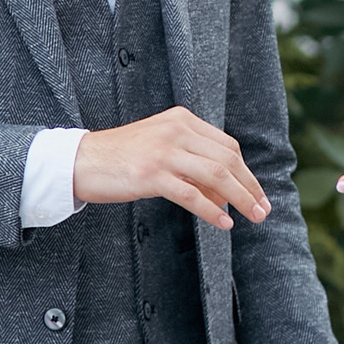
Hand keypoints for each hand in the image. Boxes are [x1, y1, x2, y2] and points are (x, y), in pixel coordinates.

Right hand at [72, 105, 268, 229]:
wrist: (80, 161)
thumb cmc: (121, 158)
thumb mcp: (160, 147)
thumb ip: (192, 162)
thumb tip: (225, 193)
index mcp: (181, 119)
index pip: (227, 145)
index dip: (246, 172)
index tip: (256, 192)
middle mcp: (176, 130)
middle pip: (228, 159)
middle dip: (250, 186)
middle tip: (263, 209)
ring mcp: (164, 151)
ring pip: (217, 175)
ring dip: (241, 199)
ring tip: (254, 217)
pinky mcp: (152, 174)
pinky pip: (192, 195)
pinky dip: (213, 211)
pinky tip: (224, 223)